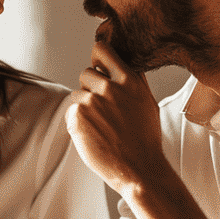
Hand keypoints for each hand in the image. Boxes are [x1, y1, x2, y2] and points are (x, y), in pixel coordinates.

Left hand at [66, 41, 166, 194]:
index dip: (97, 58)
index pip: (102, 50)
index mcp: (129, 80)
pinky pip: (71, 111)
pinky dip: (77, 122)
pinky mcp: (77, 117)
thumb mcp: (148, 103)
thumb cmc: (146, 139)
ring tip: (101, 125)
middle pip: (86, 72)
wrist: (139, 169)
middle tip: (102, 108)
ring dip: (84, 106)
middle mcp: (110, 87)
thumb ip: (135, 81)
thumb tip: (124, 62)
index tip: (99, 67)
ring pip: (77, 93)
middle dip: (90, 87)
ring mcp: (92, 101)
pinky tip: (93, 134)